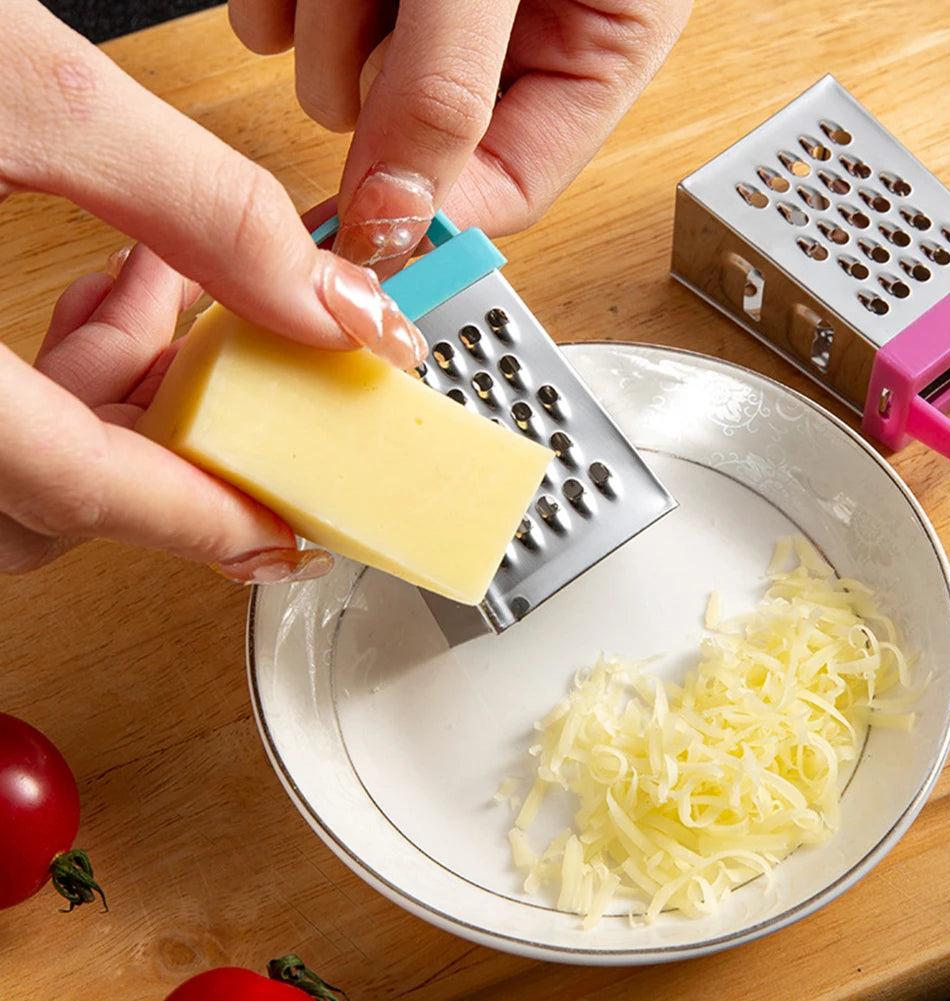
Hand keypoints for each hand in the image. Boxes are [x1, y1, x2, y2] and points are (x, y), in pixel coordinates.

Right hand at [0, 1, 428, 576]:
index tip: (284, 537)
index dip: (198, 518)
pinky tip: (96, 277)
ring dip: (110, 392)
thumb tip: (327, 304)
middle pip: (47, 501)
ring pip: (12, 467)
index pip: (73, 489)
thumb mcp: (20, 86)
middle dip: (160, 430)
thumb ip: (199, 201)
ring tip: (157, 274)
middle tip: (227, 347)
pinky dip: (49, 373)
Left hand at [229, 0, 691, 274]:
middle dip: (378, 89)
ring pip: (338, 80)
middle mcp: (511, 39)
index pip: (508, 191)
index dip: (433, 219)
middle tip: (394, 6)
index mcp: (591, 52)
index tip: (366, 231)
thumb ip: (446, 92)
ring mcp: (428, 5)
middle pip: (412, 140)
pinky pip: (285, 16)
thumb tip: (397, 218)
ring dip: (329, 15)